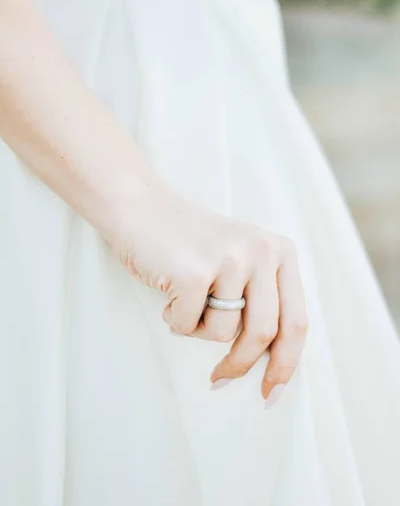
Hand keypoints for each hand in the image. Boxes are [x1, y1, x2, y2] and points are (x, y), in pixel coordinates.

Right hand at [113, 186, 307, 403]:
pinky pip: (187, 325)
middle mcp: (262, 252)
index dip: (286, 364)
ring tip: (185, 302)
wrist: (142, 209)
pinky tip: (167, 295)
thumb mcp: (242, 260)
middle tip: (220, 379)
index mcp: (280, 251)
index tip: (271, 392)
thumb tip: (272, 363)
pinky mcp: (194, 272)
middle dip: (240, 364)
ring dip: (198, 330)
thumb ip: (262, 297)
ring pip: (223, 333)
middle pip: (264, 334)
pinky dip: (174, 320)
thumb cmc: (190, 245)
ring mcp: (228, 259)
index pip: (296, 321)